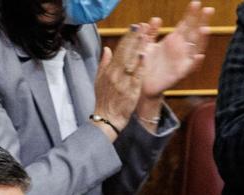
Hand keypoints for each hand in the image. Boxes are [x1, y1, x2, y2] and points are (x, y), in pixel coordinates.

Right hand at [92, 23, 149, 138]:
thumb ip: (104, 64)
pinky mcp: (130, 91)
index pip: (119, 50)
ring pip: (131, 62)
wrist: (106, 120)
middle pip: (125, 53)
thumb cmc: (104, 101)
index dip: (127, 38)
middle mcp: (115, 74)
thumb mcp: (99, 81)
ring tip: (144, 36)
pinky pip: (136, 76)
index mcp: (109, 71)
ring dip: (138, 48)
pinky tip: (144, 56)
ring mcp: (123, 82)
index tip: (133, 28)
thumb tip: (107, 49)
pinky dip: (140, 66)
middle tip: (141, 26)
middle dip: (133, 39)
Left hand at [141, 2, 212, 99]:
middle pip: (194, 32)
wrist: (142, 85)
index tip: (196, 3)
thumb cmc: (145, 64)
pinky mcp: (180, 74)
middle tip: (208, 9)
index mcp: (174, 39)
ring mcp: (182, 60)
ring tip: (205, 29)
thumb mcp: (146, 45)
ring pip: (195, 48)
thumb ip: (151, 32)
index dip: (191, 13)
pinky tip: (199, 56)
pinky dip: (195, 62)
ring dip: (202, 40)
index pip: (186, 23)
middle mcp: (181, 48)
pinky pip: (190, 68)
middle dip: (202, 21)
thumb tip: (156, 18)